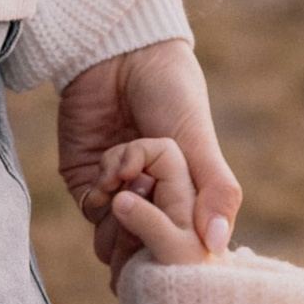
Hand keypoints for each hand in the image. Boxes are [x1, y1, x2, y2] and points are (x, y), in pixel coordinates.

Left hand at [57, 42, 239, 270]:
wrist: (120, 55)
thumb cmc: (170, 91)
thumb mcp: (198, 141)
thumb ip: (215, 190)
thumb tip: (217, 244)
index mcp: (189, 195)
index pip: (185, 243)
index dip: (180, 246)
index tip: (182, 233)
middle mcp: (154, 200)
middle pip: (147, 248)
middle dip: (147, 231)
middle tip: (150, 192)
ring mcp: (119, 195)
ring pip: (115, 238)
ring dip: (122, 214)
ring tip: (131, 177)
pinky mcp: (86, 183)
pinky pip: (92, 213)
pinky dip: (101, 198)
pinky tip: (111, 170)